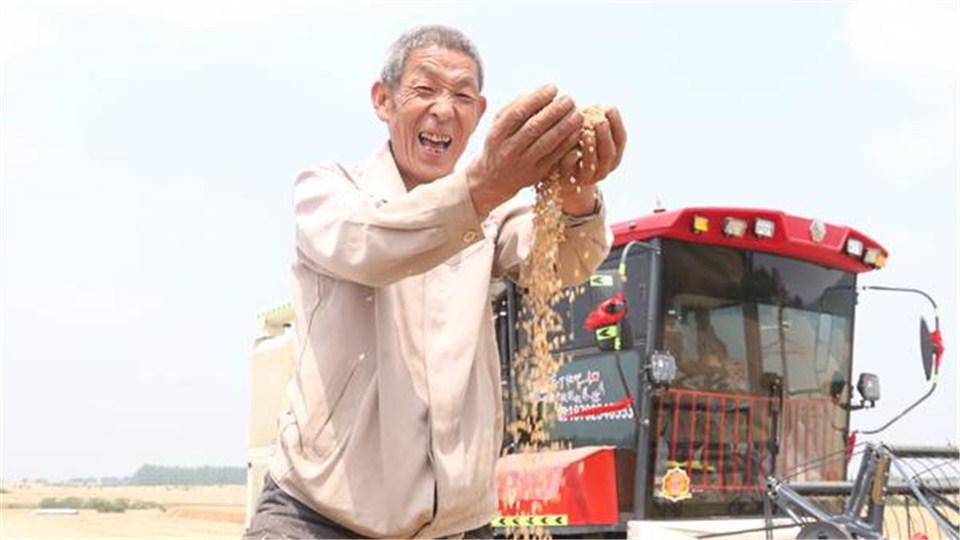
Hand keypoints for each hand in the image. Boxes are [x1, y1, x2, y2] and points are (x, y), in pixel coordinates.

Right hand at [466, 85, 582, 214]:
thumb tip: (536, 92)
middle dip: (554, 111)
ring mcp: (522, 164)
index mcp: (496, 134)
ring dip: (564, 127)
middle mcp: (508, 150)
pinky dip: (567, 143)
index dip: (537, 99)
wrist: (494, 179)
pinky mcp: (535, 174)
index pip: (518, 113)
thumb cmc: (500, 144)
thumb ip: (512, 108)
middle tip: (569, 99)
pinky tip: (577, 131)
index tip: (553, 88)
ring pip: (546, 143)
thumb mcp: (497, 125)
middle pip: (534, 128)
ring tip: (577, 114)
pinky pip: (554, 157)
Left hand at [556, 106, 626, 215]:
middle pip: (609, 154)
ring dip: (590, 148)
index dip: (617, 124)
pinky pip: (571, 171)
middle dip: (605, 137)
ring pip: (592, 165)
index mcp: (613, 155)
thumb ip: (594, 122)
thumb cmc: (575, 143)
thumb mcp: (587, 130)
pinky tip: (571, 150)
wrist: (558, 172)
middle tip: (600, 121)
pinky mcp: (568, 181)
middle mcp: (603, 169)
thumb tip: (602, 106)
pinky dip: (572, 160)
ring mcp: (586, 177)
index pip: (621, 140)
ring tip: (585, 133)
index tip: (610, 108)